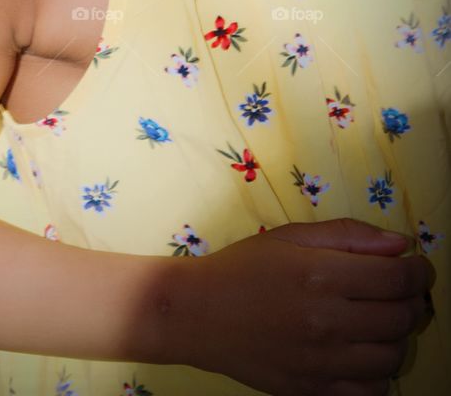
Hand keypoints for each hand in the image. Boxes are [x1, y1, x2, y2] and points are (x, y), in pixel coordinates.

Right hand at [179, 218, 434, 395]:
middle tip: (400, 289)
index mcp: (320, 276)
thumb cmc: (243, 267)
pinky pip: (371, 392)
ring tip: (382, 320)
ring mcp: (321, 363)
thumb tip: (400, 244)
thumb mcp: (290, 237)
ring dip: (399, 336)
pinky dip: (380, 374)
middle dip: (412, 300)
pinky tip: (364, 351)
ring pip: (392, 358)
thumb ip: (348, 236)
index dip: (418, 271)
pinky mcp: (313, 391)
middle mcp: (326, 322)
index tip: (416, 265)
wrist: (196, 313)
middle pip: (401, 318)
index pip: (397, 279)